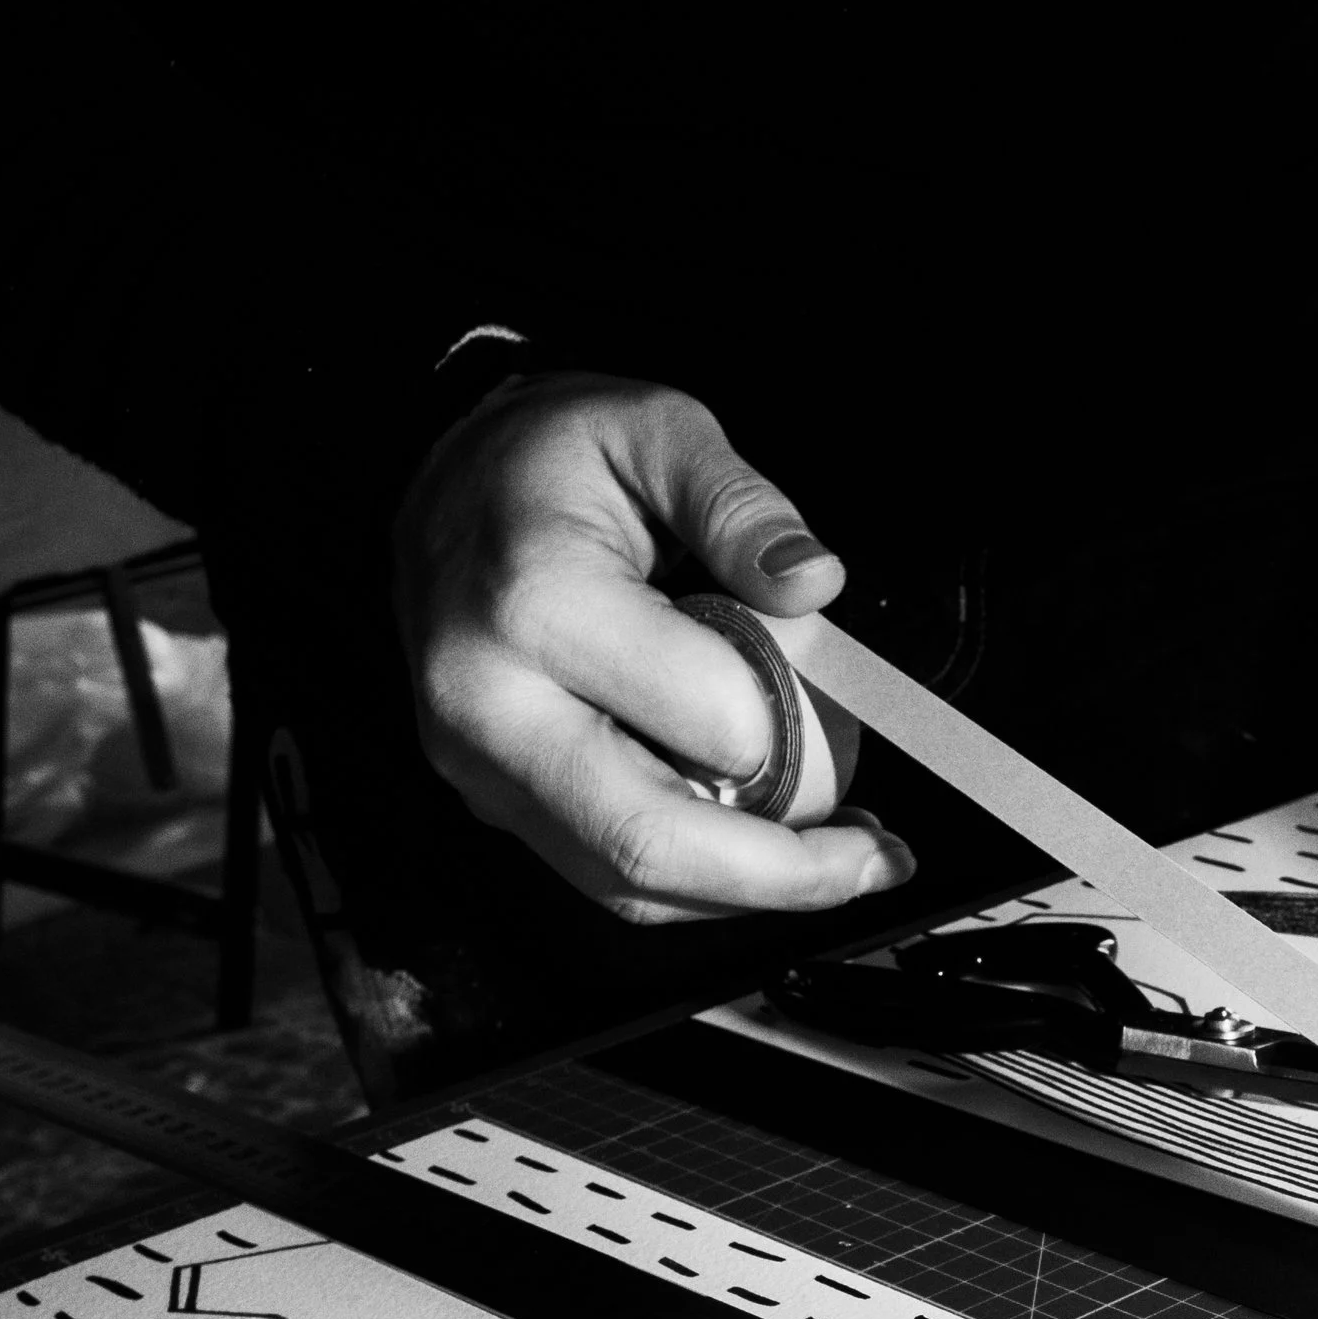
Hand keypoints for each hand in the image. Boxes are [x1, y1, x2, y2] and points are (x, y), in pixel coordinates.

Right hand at [392, 375, 914, 922]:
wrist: (442, 490)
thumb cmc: (542, 460)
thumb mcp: (653, 428)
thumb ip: (740, 503)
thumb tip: (812, 581)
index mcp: (532, 605)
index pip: (707, 720)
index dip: (798, 722)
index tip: (842, 700)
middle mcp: (490, 708)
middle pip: (656, 843)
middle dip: (788, 871)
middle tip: (875, 859)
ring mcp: (483, 770)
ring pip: (634, 887)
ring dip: (751, 890)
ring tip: (840, 860)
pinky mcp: (498, 804)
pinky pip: (611, 880)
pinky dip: (702, 883)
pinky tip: (765, 849)